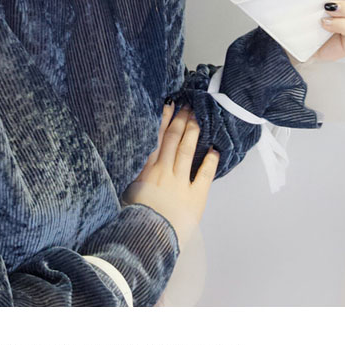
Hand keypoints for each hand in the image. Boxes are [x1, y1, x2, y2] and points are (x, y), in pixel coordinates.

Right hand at [122, 104, 218, 250]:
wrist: (146, 239)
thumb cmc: (135, 219)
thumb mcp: (130, 193)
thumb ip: (139, 176)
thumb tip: (145, 163)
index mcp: (147, 170)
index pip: (157, 139)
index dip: (164, 121)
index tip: (170, 106)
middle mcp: (164, 171)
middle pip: (173, 139)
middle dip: (181, 120)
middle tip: (188, 105)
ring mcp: (180, 183)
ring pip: (186, 150)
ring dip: (193, 132)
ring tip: (199, 118)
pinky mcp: (195, 197)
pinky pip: (204, 175)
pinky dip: (210, 161)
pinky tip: (215, 150)